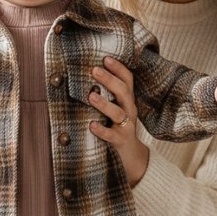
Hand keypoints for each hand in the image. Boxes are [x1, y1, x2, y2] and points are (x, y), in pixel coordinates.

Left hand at [87, 56, 149, 187]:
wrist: (132, 157)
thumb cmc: (118, 128)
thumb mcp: (116, 109)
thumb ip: (106, 95)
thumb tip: (84, 78)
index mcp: (127, 101)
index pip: (127, 80)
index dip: (119, 68)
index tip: (105, 58)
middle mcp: (129, 111)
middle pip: (123, 92)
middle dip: (109, 80)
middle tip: (94, 70)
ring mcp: (126, 127)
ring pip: (118, 113)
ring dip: (104, 104)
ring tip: (91, 96)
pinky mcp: (120, 141)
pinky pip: (111, 135)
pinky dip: (101, 130)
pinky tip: (91, 125)